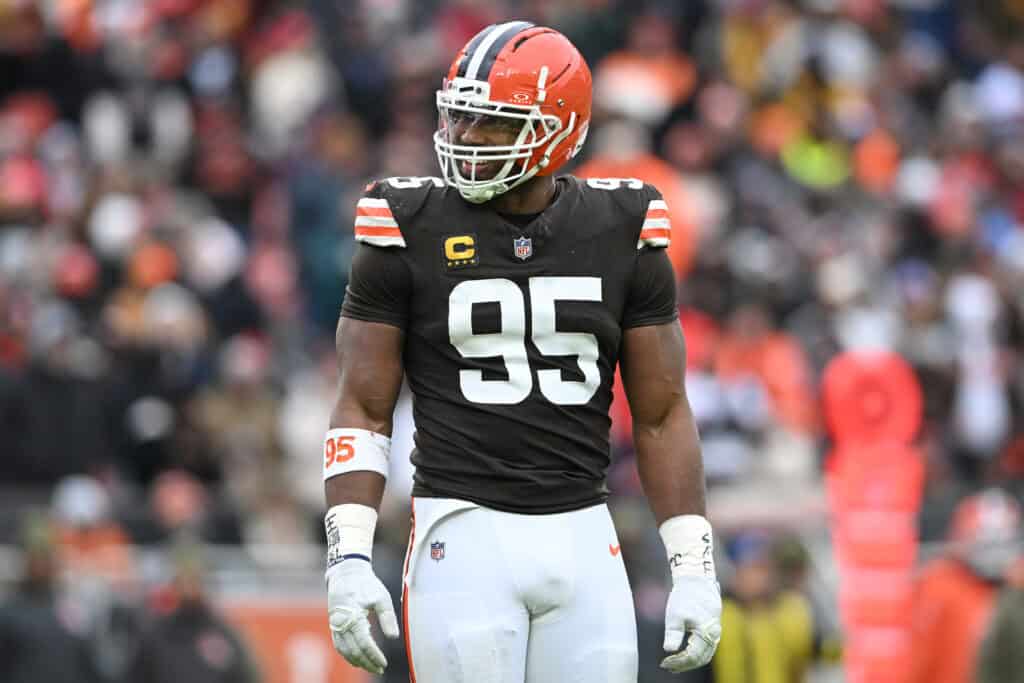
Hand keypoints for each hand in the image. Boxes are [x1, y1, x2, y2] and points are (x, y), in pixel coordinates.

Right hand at [326, 559, 399, 673]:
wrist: (346, 573)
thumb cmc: (366, 584)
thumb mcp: (381, 597)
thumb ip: (387, 617)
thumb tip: (394, 637)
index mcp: (353, 615)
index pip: (364, 643)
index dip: (374, 655)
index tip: (384, 663)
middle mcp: (341, 622)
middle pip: (353, 650)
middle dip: (367, 662)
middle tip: (380, 669)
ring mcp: (335, 624)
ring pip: (344, 650)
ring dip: (357, 661)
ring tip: (370, 667)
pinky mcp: (334, 624)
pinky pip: (339, 645)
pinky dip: (347, 655)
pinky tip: (357, 660)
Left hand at [661, 574, 721, 671]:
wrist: (696, 580)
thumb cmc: (684, 597)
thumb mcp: (674, 614)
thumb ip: (673, 633)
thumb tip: (669, 649)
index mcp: (706, 631)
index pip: (693, 656)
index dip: (679, 662)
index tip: (665, 663)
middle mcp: (714, 634)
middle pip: (701, 658)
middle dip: (684, 665)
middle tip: (668, 666)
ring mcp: (715, 632)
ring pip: (705, 654)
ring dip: (690, 661)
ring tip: (673, 663)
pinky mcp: (713, 628)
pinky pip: (706, 647)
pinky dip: (695, 653)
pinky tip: (682, 653)